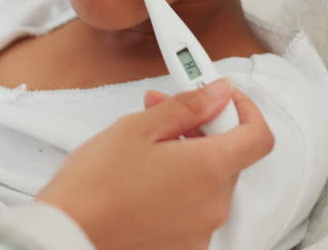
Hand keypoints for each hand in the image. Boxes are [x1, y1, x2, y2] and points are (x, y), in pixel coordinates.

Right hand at [37, 79, 274, 249]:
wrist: (68, 233)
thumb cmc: (95, 183)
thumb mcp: (138, 128)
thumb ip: (187, 106)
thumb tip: (218, 93)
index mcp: (209, 168)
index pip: (258, 136)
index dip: (245, 110)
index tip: (222, 98)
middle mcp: (214, 205)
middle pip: (228, 158)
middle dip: (201, 131)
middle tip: (163, 116)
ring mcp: (201, 231)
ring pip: (208, 184)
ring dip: (187, 161)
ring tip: (143, 152)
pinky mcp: (184, 247)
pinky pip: (193, 211)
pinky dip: (177, 192)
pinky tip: (143, 183)